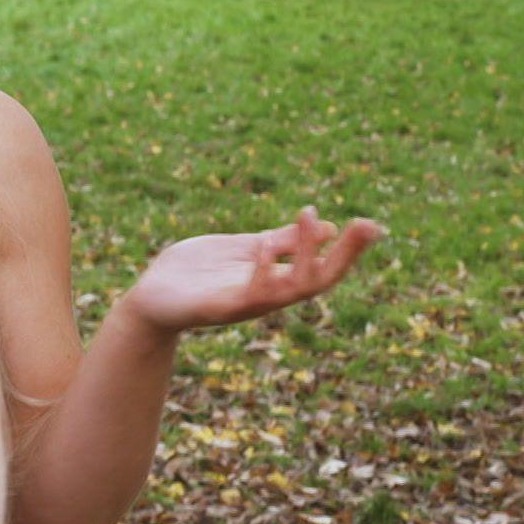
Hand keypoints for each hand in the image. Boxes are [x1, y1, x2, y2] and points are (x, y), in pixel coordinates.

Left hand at [122, 205, 385, 333]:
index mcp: (275, 279)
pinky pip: (249, 295)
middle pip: (320, 281)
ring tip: (308, 215)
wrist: (151, 298)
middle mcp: (267, 296)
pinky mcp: (218, 308)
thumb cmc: (196, 275)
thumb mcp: (244, 248)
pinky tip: (266, 247)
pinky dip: (262, 272)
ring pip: (291, 290)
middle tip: (365, 225)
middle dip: (345, 254)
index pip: (324, 267)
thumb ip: (282, 240)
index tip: (373, 225)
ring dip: (305, 255)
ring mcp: (245, 303)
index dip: (351, 249)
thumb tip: (328, 225)